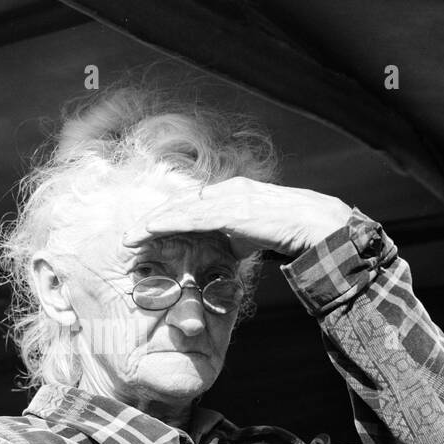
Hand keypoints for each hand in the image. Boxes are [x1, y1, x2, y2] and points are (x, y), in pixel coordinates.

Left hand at [121, 177, 353, 256]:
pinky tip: (149, 230)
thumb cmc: (288, 231)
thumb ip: (234, 239)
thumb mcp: (254, 235)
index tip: (145, 231)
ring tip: (130, 237)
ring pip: (180, 209)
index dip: (166, 218)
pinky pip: (192, 216)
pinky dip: (168, 222)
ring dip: (152, 223)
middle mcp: (227, 191)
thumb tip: (223, 253)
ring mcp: (229, 198)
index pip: (190, 205)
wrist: (315, 226)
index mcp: (232, 194)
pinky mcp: (232, 210)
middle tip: (128, 235)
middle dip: (152, 220)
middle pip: (179, 204)